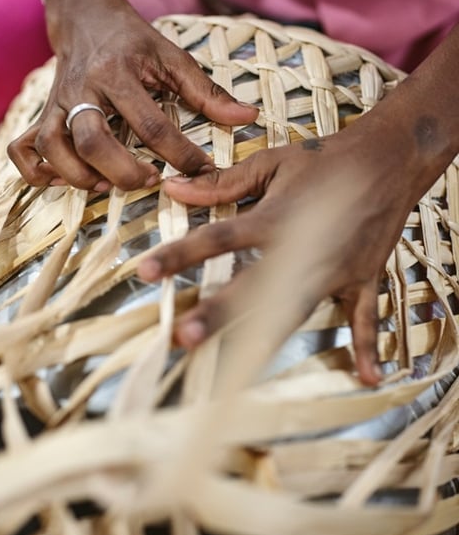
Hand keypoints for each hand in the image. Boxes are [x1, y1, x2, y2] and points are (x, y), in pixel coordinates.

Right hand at [8, 1, 256, 191]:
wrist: (85, 16)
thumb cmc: (132, 40)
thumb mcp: (172, 57)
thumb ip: (207, 91)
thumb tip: (247, 118)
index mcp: (118, 72)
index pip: (150, 123)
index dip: (179, 153)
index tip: (201, 170)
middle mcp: (82, 89)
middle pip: (92, 140)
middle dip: (123, 171)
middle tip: (149, 181)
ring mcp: (56, 103)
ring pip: (54, 148)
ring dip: (80, 176)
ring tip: (108, 185)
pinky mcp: (41, 114)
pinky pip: (23, 150)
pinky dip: (37, 172)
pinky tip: (64, 180)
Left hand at [138, 120, 426, 385]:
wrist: (390, 158)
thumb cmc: (326, 157)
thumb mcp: (272, 162)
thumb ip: (222, 182)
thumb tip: (173, 189)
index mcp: (276, 217)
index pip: (219, 238)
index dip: (180, 254)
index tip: (145, 271)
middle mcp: (303, 247)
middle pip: (255, 286)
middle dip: (220, 314)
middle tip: (184, 336)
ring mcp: (335, 268)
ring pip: (298, 310)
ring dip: (267, 338)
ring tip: (238, 370)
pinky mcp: (362, 277)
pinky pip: (364, 316)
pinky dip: (366, 345)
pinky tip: (368, 376)